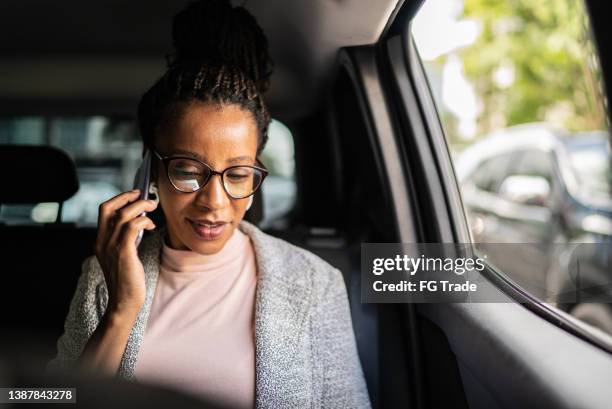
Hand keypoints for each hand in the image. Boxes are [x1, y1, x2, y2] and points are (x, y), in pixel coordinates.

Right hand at [95, 189, 157, 316]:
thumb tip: (138, 221)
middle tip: (144, 196)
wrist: (124, 302)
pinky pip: (133, 226)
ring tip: (153, 208)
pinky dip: (144, 220)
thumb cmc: (127, 279)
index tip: (134, 195)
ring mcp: (111, 247)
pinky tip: (151, 225)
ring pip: (124, 214)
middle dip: (127, 197)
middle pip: (109, 207)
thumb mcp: (122, 255)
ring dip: (141, 207)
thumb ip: (125, 239)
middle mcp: (102, 241)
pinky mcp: (123, 252)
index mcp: (100, 241)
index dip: (119, 198)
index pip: (104, 210)